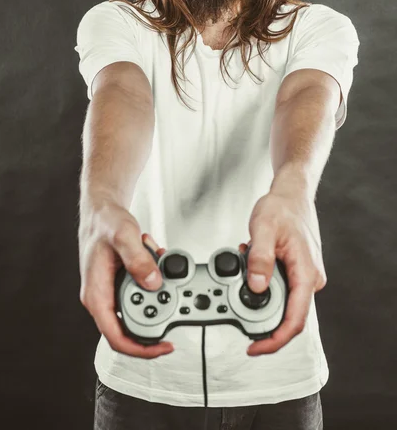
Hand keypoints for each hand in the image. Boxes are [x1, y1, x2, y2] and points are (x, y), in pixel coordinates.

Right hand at [78, 201, 172, 357]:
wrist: (101, 211)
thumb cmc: (104, 222)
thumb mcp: (123, 235)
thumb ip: (138, 259)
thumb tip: (153, 283)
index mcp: (96, 295)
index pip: (116, 337)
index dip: (141, 349)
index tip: (164, 347)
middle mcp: (103, 298)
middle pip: (132, 325)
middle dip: (157, 308)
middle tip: (174, 290)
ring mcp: (112, 291)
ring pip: (141, 304)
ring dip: (157, 287)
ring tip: (159, 258)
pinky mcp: (122, 283)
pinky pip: (143, 289)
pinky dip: (155, 276)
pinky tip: (156, 255)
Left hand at [238, 191, 326, 355]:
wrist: (291, 194)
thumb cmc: (282, 208)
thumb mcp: (264, 228)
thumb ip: (260, 258)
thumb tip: (256, 287)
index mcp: (306, 274)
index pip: (295, 321)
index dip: (274, 340)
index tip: (254, 347)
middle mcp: (309, 279)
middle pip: (285, 315)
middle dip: (256, 310)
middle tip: (232, 294)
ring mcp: (303, 276)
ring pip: (279, 301)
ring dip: (256, 292)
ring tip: (242, 266)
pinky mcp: (295, 272)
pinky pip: (277, 287)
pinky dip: (259, 281)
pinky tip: (249, 262)